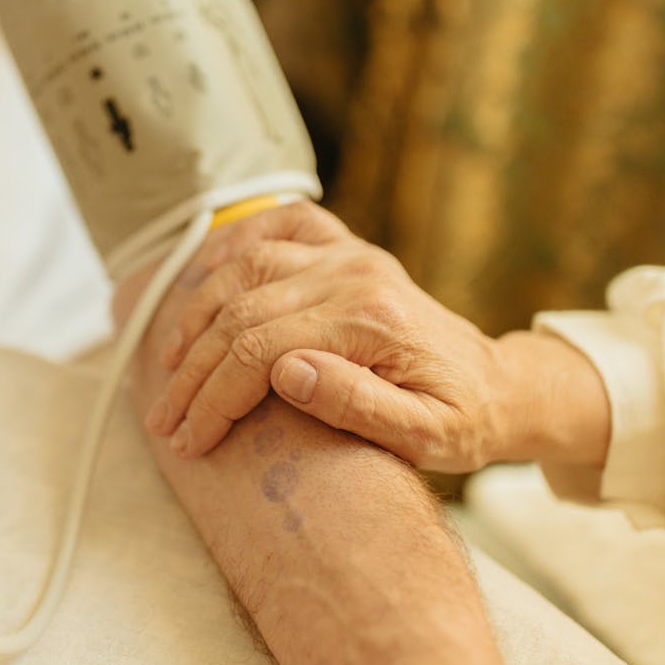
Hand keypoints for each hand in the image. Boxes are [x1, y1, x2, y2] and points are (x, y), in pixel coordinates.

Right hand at [145, 202, 610, 473]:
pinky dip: (235, 245)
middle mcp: (354, 273)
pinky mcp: (347, 249)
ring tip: (169, 365)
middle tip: (164, 419)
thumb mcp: (425, 437)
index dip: (213, 397)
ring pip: (246, 266)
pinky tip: (205, 277)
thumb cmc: (462, 420)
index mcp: (371, 319)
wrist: (499, 384)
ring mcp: (349, 254)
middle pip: (241, 312)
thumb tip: (284, 372)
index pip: (260, 351)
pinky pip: (281, 226)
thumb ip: (358, 406)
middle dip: (193, 370)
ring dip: (198, 314)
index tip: (188, 439)